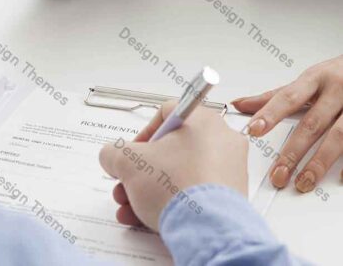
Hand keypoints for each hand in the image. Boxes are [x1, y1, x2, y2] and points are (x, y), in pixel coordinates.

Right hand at [99, 104, 247, 230]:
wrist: (207, 230)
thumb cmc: (177, 187)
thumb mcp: (128, 163)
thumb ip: (113, 153)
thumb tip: (112, 156)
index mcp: (202, 120)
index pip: (167, 114)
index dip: (143, 133)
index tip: (133, 152)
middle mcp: (221, 140)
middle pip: (171, 149)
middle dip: (141, 170)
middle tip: (127, 184)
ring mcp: (229, 169)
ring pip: (180, 173)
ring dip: (150, 189)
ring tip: (130, 206)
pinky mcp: (231, 196)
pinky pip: (195, 192)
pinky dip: (171, 201)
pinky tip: (147, 217)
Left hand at [233, 55, 342, 192]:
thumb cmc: (335, 75)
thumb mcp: (306, 80)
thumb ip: (274, 95)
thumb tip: (240, 104)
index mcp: (315, 79)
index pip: (288, 98)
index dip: (270, 114)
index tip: (253, 129)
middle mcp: (336, 91)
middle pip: (312, 124)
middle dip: (293, 151)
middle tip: (277, 173)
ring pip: (338, 137)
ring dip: (319, 163)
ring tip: (303, 182)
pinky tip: (340, 178)